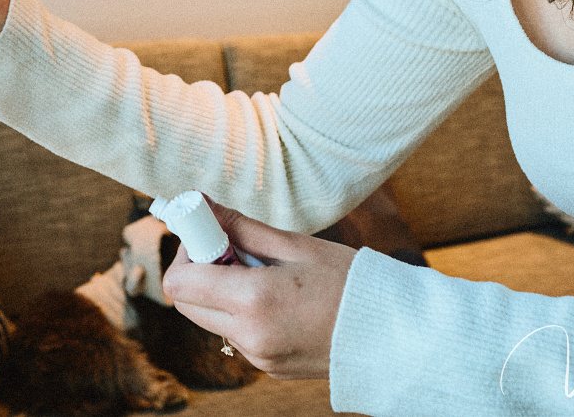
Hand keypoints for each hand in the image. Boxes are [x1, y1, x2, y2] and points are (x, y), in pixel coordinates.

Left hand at [161, 198, 356, 379]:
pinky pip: (237, 335)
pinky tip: (280, 298)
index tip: (210, 234)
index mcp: (254, 301)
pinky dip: (243, 313)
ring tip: (266, 274)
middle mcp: (249, 336)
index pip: (180, 283)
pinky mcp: (269, 368)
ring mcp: (258, 358)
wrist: (393, 334)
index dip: (187, 252)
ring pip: (211, 320)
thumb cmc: (350, 282)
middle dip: (201, 271)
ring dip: (222, 293)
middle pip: (188, 304)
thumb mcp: (296, 245)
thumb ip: (242, 228)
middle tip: (235, 249)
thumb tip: (203, 205)